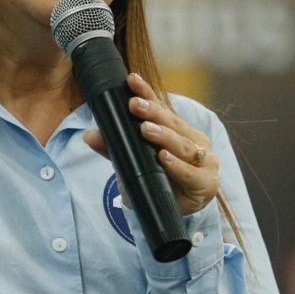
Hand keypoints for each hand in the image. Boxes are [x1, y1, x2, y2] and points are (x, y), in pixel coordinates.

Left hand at [84, 72, 219, 215]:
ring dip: (163, 136)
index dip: (147, 93)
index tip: (132, 80)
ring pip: (183, 145)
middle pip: (173, 123)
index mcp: (179, 130)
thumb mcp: (134, 162)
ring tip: (145, 130)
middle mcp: (194, 140)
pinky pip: (189, 173)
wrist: (173, 212)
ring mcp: (204, 161)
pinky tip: (164, 157)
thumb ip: (115, 149)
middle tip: (134, 104)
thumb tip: (89, 135)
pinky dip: (176, 165)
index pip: (162, 108)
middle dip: (153, 113)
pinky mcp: (206, 183)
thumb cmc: (159, 181)